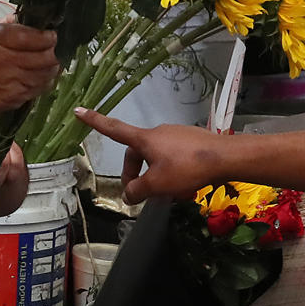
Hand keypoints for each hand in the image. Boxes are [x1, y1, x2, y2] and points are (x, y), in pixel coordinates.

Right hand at [0, 20, 59, 116]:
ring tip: (50, 61)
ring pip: (47, 74)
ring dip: (53, 67)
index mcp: (0, 41)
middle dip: (55, 51)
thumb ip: (7, 24)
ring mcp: (13, 83)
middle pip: (48, 57)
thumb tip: (28, 17)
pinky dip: (44, 81)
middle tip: (55, 48)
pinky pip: (39, 89)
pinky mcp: (15, 98)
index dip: (50, 36)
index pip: (37, 38)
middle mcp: (9, 62)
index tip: (52, 34)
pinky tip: (40, 75)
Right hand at [74, 109, 229, 202]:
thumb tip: (128, 195)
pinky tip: (186, 188)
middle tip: (141, 195)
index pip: (114, 129)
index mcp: (145, 139)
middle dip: (136, 174)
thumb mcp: (157, 184)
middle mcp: (158, 132)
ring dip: (157, 176)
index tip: (79, 111)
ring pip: (158, 158)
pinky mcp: (192, 141)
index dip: (95, 121)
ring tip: (170, 195)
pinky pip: (175, 158)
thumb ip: (138, 191)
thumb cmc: (187, 168)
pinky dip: (174, 173)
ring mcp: (177, 135)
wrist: (225, 157)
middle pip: (138, 154)